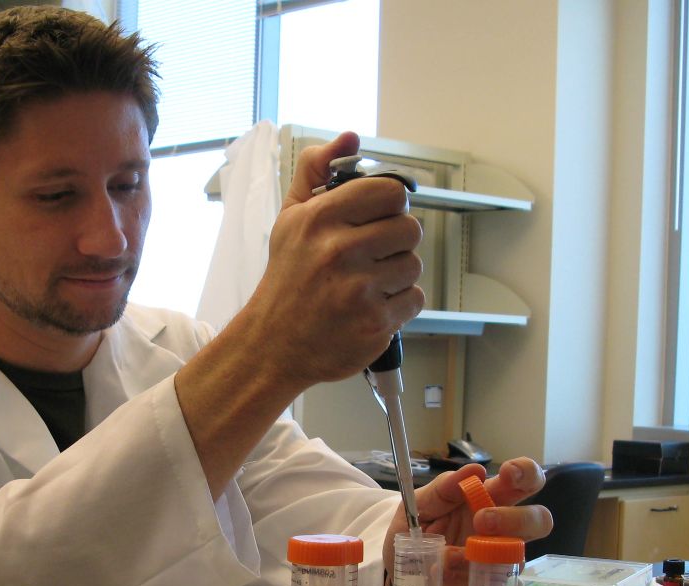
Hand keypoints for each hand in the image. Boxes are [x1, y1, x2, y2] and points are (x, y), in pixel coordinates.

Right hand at [235, 132, 424, 390]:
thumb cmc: (285, 281)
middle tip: (370, 256)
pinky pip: (415, 299)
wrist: (273, 345)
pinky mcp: (376, 323)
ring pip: (414, 265)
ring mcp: (360, 290)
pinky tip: (371, 307)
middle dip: (394, 242)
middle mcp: (340, 252)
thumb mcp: (289, 219)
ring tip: (366, 284)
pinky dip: (399, 305)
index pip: (389, 192)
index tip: (375, 219)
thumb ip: (315, 172)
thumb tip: (349, 136)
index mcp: (320, 219)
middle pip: (410, 228)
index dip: (388, 205)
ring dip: (397, 274)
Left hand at [381, 458, 551, 585]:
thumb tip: (473, 470)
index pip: (522, 481)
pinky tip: (442, 574)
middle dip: (517, 518)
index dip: (525, 474)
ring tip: (447, 555)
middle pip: (540, 520)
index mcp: (486, 501)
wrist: (399, 580)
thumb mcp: (417, 509)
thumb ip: (441, 490)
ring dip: (482, 553)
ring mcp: (502, 563)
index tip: (508, 474)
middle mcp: (502, 531)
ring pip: (520, 556)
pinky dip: (464, 578)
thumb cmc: (415, 537)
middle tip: (482, 519)